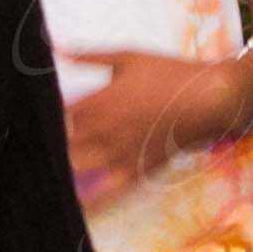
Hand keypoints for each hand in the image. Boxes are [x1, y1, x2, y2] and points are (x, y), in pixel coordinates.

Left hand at [64, 51, 252, 205]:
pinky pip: (107, 190)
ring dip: (68, 164)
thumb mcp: (128, 56)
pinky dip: (90, 197)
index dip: (50, 116)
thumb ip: (90, 56)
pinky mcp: (138, 170)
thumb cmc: (169, 73)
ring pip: (79, 167)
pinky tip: (78, 203)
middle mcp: (105, 131)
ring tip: (60, 163)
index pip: (60, 115)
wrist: (210, 98)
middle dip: (57, 141)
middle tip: (51, 141)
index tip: (42, 116)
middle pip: (65, 143)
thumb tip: (58, 48)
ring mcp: (121, 154)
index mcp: (100, 102)